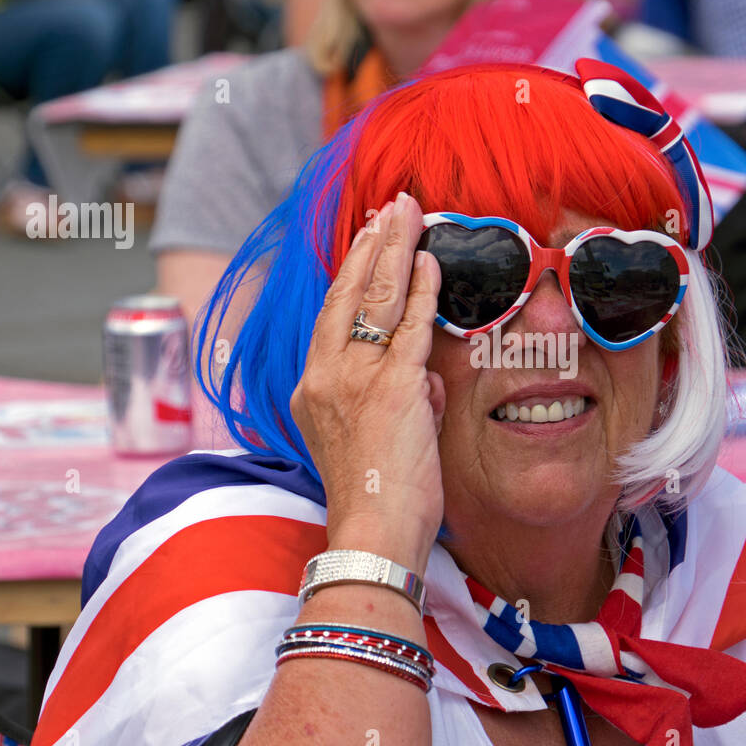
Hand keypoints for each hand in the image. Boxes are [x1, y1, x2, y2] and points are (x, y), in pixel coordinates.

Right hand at [290, 193, 445, 574]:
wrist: (372, 538)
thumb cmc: (377, 499)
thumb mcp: (378, 437)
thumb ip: (400, 397)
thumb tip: (427, 377)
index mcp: (314, 388)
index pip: (334, 315)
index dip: (352, 272)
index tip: (368, 239)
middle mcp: (325, 376)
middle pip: (349, 294)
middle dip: (373, 245)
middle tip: (390, 208)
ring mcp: (355, 380)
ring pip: (378, 301)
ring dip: (396, 252)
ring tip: (408, 214)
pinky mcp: (392, 390)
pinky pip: (412, 330)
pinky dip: (425, 294)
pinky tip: (432, 263)